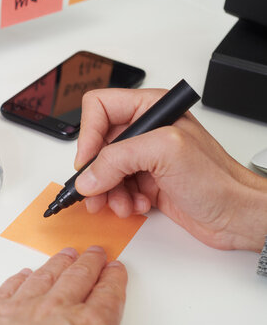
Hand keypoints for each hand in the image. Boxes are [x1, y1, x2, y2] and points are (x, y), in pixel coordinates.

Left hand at [0, 247, 126, 324]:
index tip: (115, 269)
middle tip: (94, 253)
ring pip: (44, 277)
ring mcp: (21, 308)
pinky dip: (19, 279)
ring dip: (58, 264)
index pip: (107, 298)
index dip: (113, 280)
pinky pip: (9, 288)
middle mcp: (54, 311)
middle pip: (77, 279)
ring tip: (66, 255)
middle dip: (89, 264)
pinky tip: (25, 274)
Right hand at [74, 88, 266, 251]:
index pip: (99, 108)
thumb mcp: (166, 154)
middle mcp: (145, 131)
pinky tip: (138, 205)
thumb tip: (88, 175)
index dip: (88, 134)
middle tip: (97, 191)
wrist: (237, 216)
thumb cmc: (218, 180)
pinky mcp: (145, 180)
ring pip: (103, 170)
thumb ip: (119, 158)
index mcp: (151, 109)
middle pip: (97, 143)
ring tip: (123, 203)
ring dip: (108, 191)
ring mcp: (145, 157)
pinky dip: (120, 200)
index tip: (87, 162)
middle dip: (96, 170)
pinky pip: (115, 188)